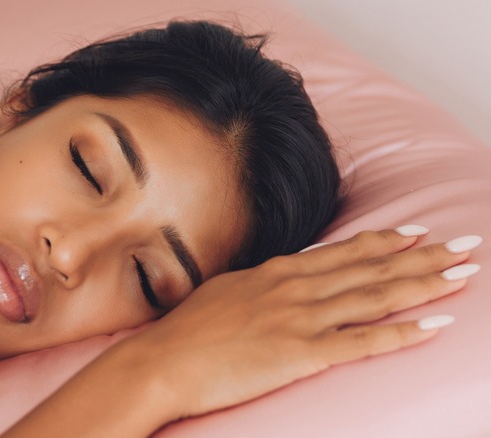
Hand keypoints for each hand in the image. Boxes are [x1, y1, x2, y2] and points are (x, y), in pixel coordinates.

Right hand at [132, 227, 480, 419]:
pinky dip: (403, 333)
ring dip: (425, 284)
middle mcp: (294, 287)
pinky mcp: (301, 352)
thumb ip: (259, 286)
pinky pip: (363, 341)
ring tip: (465, 275)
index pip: (342, 252)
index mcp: (276, 272)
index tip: (416, 234)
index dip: (384, 242)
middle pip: (370, 267)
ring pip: (375, 296)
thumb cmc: (186, 332)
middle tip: (466, 245)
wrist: (162, 361)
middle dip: (422, 256)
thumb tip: (276, 282)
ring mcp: (299, 317)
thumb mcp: (225, 293)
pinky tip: (435, 326)